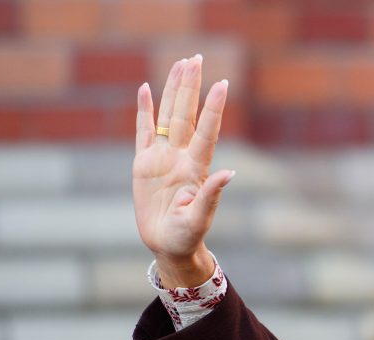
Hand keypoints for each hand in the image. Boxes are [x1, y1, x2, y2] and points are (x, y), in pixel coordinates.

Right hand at [133, 54, 233, 287]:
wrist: (168, 245)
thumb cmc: (187, 236)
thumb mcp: (199, 219)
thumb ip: (211, 195)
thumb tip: (229, 173)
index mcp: (196, 169)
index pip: (207, 131)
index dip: (214, 108)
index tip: (223, 84)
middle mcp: (181, 157)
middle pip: (187, 115)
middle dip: (191, 87)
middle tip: (196, 59)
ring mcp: (163, 158)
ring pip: (168, 117)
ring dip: (173, 91)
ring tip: (179, 64)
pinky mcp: (144, 164)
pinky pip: (143, 132)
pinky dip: (144, 111)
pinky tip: (146, 89)